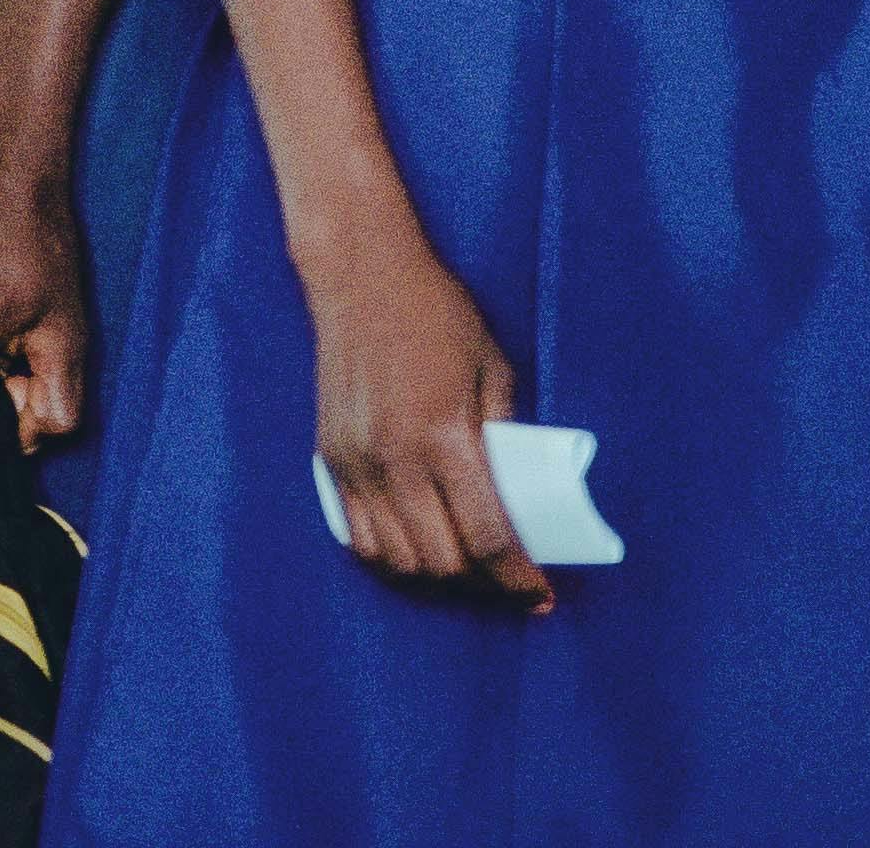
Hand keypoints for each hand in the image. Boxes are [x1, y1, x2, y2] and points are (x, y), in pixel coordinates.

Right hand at [305, 207, 544, 610]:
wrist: (360, 274)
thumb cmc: (435, 311)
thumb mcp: (492, 366)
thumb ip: (505, 434)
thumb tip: (522, 495)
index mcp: (444, 434)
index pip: (486, 536)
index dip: (516, 577)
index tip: (538, 595)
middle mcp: (395, 458)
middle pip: (441, 561)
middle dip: (482, 581)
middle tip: (506, 576)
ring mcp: (356, 462)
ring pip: (397, 560)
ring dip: (436, 572)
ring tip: (464, 563)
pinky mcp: (330, 459)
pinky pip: (358, 537)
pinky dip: (392, 555)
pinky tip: (417, 544)